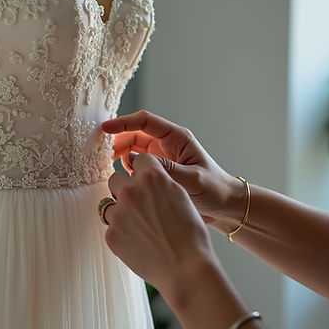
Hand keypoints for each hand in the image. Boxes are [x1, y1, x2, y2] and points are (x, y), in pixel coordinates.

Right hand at [102, 110, 244, 232]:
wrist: (225, 206)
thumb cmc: (215, 189)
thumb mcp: (191, 179)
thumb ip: (164, 168)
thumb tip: (133, 159)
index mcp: (177, 138)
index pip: (145, 122)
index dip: (123, 122)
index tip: (105, 128)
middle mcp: (167, 144)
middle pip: (135, 133)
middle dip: (118, 140)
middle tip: (103, 154)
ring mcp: (161, 156)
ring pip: (132, 148)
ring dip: (120, 154)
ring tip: (110, 167)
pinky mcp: (158, 170)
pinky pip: (136, 164)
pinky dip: (126, 167)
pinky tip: (124, 177)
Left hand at [104, 152, 216, 299]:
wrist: (185, 267)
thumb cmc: (190, 235)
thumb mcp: (181, 197)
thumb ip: (160, 183)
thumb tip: (146, 177)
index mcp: (152, 177)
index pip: (138, 160)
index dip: (143, 172)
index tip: (146, 182)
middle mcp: (131, 191)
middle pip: (116, 178)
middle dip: (126, 188)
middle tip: (140, 205)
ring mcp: (118, 213)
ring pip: (111, 203)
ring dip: (122, 211)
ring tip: (141, 227)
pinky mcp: (111, 234)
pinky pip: (111, 226)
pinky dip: (122, 232)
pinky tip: (139, 241)